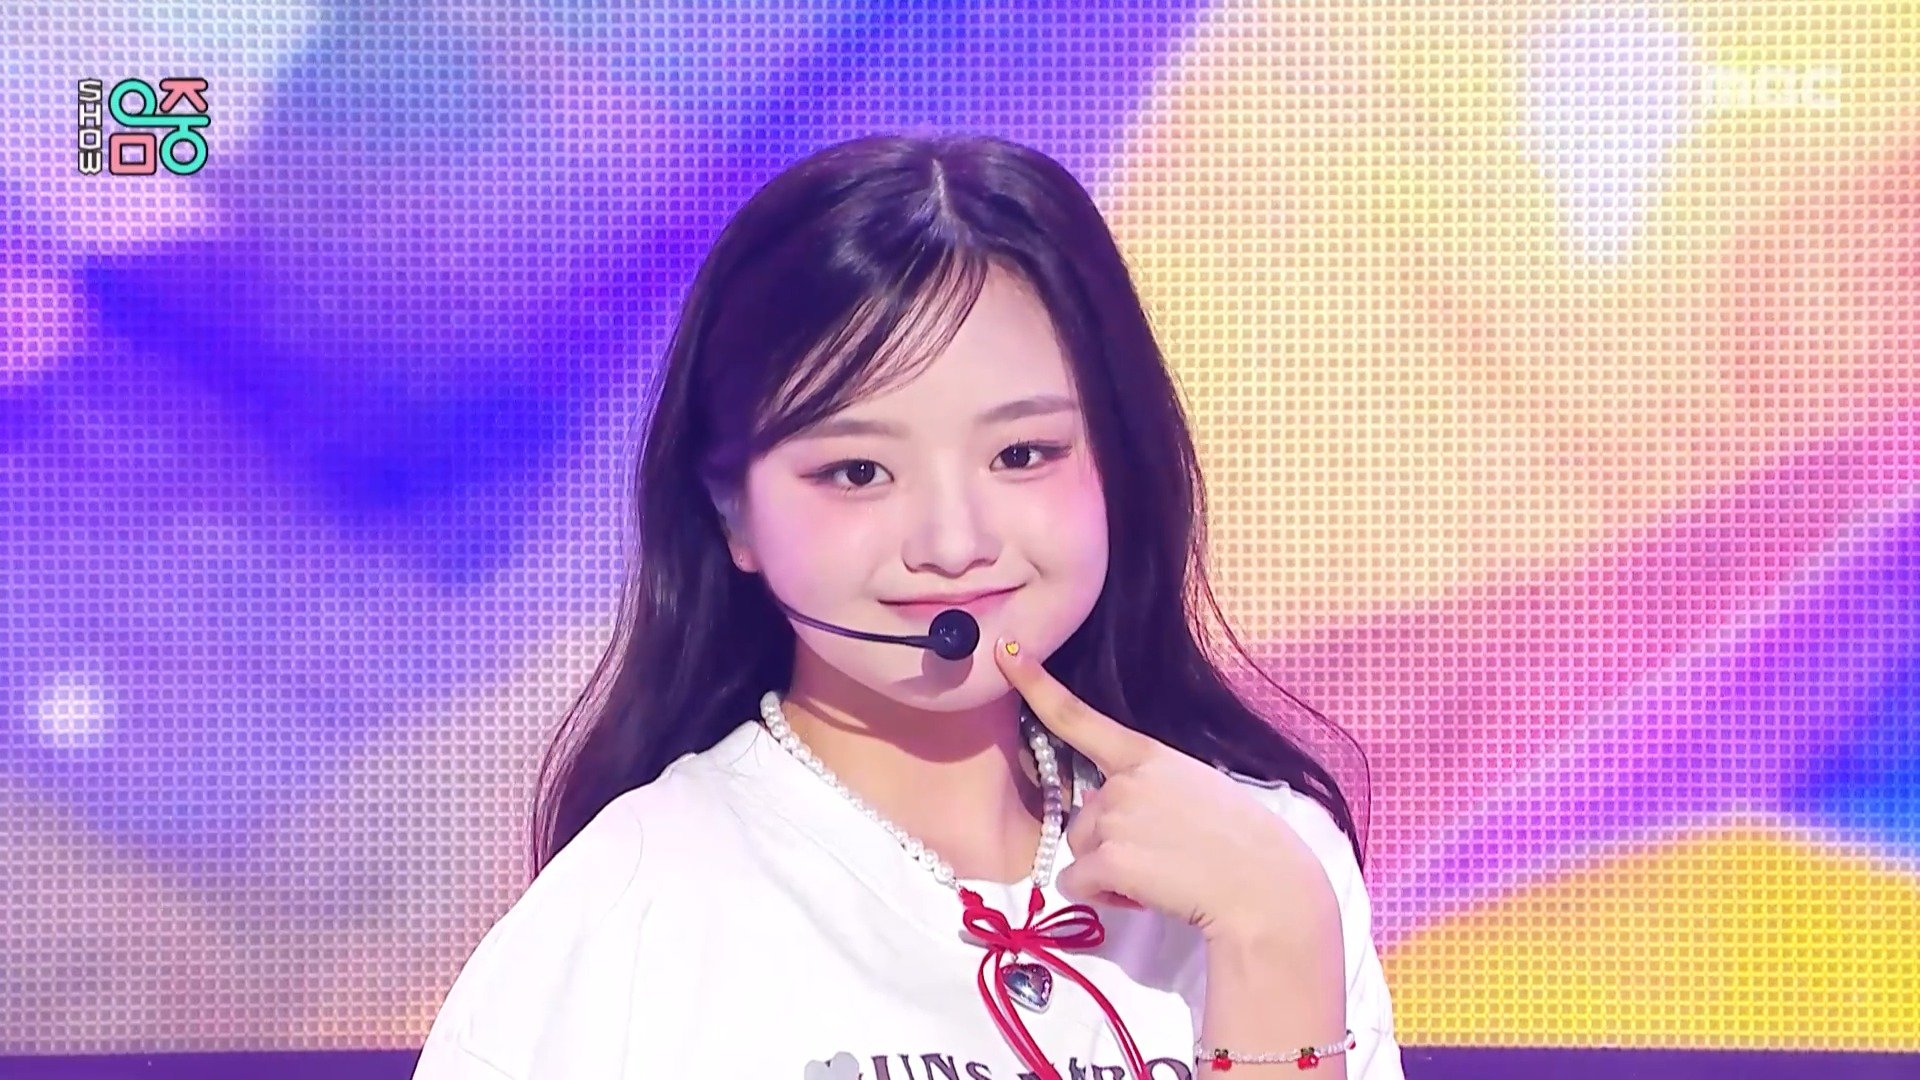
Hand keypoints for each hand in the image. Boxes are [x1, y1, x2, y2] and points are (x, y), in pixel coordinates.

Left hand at [993, 636, 1339, 946]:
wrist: (1268, 890)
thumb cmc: (1244, 847)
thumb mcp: (1198, 793)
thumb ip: (1151, 791)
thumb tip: (1115, 821)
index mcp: (1149, 756)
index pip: (1079, 716)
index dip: (1036, 682)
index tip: (1006, 649)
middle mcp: (1125, 780)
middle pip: (1083, 816)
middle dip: (1110, 845)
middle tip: (1164, 858)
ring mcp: (1116, 817)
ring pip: (1078, 852)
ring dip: (1107, 873)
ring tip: (1162, 876)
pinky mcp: (1109, 859)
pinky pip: (1076, 885)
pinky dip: (1103, 898)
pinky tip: (1148, 895)